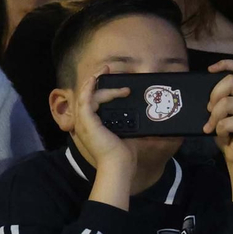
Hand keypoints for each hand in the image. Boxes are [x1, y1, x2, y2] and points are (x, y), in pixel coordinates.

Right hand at [71, 63, 134, 184]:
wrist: (118, 165)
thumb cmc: (123, 154)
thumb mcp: (128, 132)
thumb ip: (131, 122)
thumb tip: (149, 114)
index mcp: (92, 126)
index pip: (91, 102)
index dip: (100, 90)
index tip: (115, 83)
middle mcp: (84, 123)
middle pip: (86, 95)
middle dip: (95, 80)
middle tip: (106, 68)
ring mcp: (83, 122)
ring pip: (86, 95)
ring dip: (95, 81)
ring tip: (105, 70)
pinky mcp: (86, 121)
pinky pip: (85, 99)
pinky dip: (89, 87)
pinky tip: (96, 79)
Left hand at [204, 60, 232, 201]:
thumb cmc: (229, 134)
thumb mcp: (221, 114)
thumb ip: (217, 101)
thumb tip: (199, 93)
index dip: (226, 64)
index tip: (210, 69)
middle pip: (230, 82)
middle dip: (214, 94)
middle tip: (209, 109)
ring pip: (226, 102)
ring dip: (214, 116)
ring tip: (212, 126)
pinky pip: (226, 122)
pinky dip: (218, 130)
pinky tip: (222, 135)